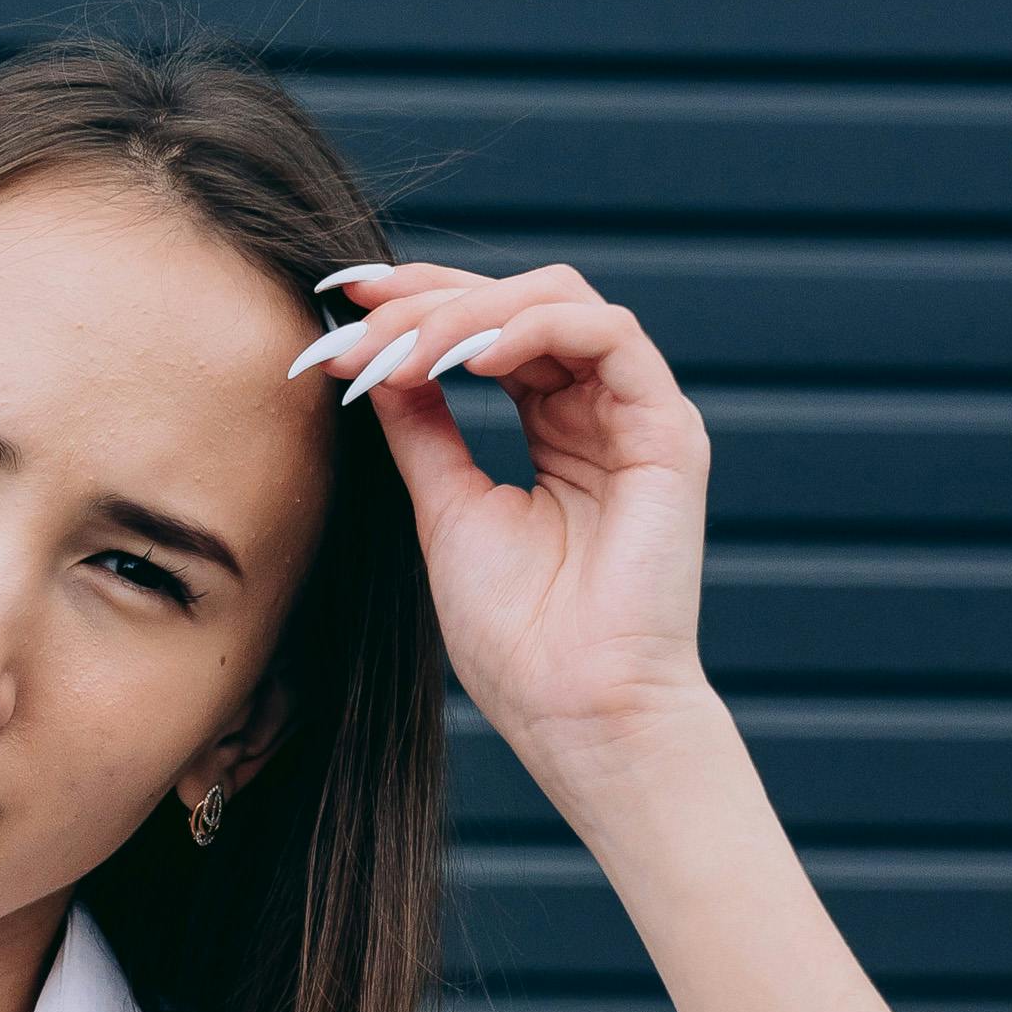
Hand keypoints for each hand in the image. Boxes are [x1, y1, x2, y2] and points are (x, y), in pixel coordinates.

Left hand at [293, 262, 718, 801]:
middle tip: (356, 320)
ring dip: (467, 312)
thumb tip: (373, 357)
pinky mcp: (669, 431)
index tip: (341, 304)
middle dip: (427, 300)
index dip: (417, 304)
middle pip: (517, 302)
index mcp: (554, 430)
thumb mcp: (445, 507)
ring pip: (557, 301)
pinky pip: (609, 334)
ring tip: (402, 351)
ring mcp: (637, 416)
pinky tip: (471, 358)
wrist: (575, 710)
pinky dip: (533, 328)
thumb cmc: (517, 636)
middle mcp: (599, 412)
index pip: (489, 332)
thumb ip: (421, 426)